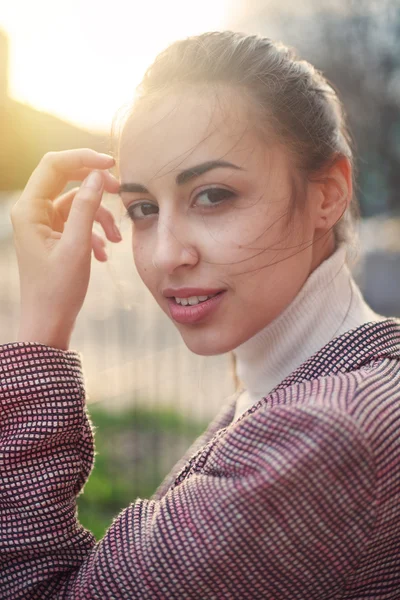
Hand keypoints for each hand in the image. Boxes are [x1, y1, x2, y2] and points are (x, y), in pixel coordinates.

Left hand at [10, 149, 121, 349]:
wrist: (48, 324)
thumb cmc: (58, 290)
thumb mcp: (77, 247)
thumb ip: (86, 207)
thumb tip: (98, 176)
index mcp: (29, 210)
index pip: (54, 165)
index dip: (83, 158)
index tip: (112, 164)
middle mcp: (33, 212)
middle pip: (66, 179)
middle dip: (95, 185)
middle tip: (120, 192)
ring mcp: (43, 225)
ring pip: (77, 204)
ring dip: (100, 217)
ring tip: (116, 239)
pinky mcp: (54, 238)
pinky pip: (78, 222)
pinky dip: (94, 233)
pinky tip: (103, 254)